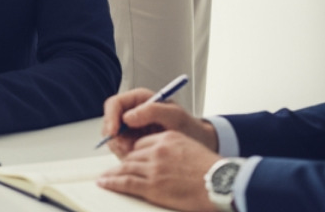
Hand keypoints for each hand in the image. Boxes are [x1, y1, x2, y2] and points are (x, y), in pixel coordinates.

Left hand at [97, 131, 222, 211]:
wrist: (220, 183)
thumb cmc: (212, 170)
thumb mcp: (191, 148)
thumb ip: (175, 150)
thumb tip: (169, 161)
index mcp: (168, 138)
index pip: (143, 144)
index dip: (135, 153)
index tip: (131, 159)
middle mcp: (158, 150)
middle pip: (132, 156)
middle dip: (124, 164)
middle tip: (114, 170)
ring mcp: (154, 168)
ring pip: (126, 168)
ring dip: (113, 173)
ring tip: (104, 178)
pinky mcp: (152, 186)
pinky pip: (126, 182)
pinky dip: (112, 182)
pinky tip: (105, 183)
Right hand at [100, 88, 216, 157]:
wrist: (197, 144)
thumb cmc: (188, 126)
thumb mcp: (174, 115)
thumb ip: (152, 111)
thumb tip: (128, 117)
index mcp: (140, 99)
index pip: (114, 104)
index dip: (110, 117)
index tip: (114, 131)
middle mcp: (133, 112)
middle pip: (110, 122)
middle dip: (115, 136)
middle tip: (126, 148)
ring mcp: (131, 129)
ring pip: (113, 138)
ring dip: (121, 147)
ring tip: (138, 153)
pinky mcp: (133, 143)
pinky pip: (121, 149)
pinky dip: (126, 155)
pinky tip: (140, 157)